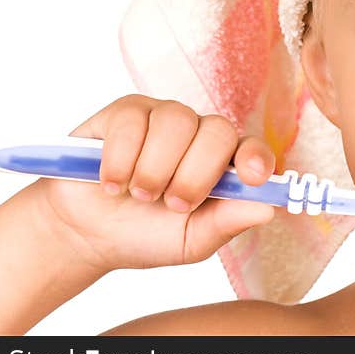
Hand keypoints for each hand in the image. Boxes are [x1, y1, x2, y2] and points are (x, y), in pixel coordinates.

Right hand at [37, 94, 275, 272]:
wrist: (87, 234)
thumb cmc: (147, 234)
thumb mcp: (191, 241)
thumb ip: (227, 224)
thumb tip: (267, 209)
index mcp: (224, 164)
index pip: (253, 148)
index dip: (256, 157)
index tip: (252, 177)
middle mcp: (200, 134)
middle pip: (218, 131)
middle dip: (195, 174)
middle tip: (172, 204)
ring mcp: (164, 118)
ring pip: (176, 121)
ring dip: (155, 168)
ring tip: (138, 194)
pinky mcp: (125, 113)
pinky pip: (132, 121)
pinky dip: (121, 159)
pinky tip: (111, 182)